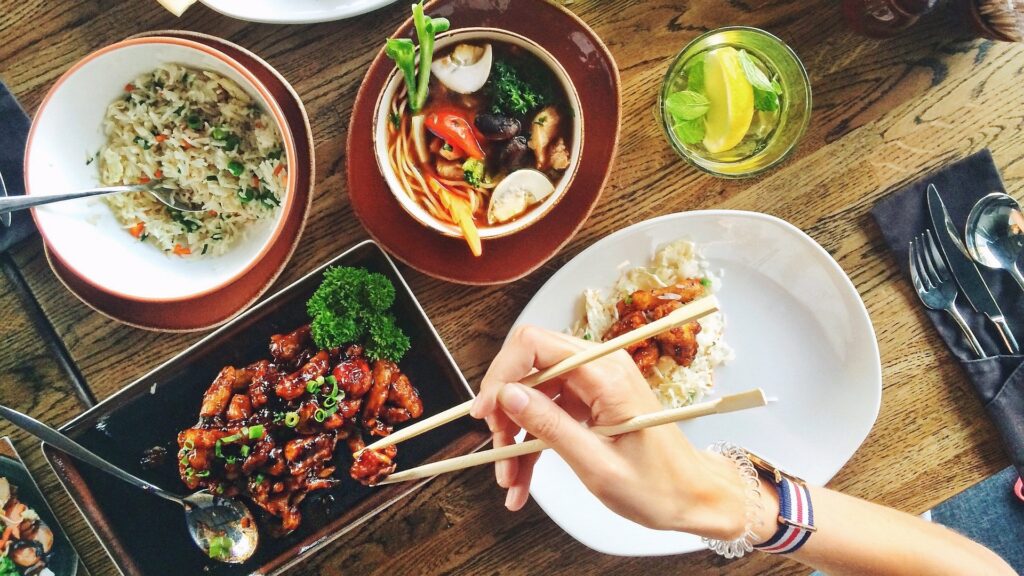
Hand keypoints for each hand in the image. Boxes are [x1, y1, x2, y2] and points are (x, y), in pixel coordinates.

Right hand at [470, 325, 754, 539]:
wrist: (692, 496)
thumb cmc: (658, 486)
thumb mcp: (597, 464)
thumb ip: (550, 426)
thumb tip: (508, 396)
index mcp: (606, 373)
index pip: (535, 344)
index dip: (501, 373)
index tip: (484, 411)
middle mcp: (599, 369)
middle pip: (529, 368)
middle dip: (505, 410)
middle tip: (497, 450)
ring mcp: (594, 385)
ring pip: (533, 395)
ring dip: (514, 435)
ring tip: (510, 480)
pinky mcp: (590, 402)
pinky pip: (547, 413)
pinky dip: (531, 444)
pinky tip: (522, 480)